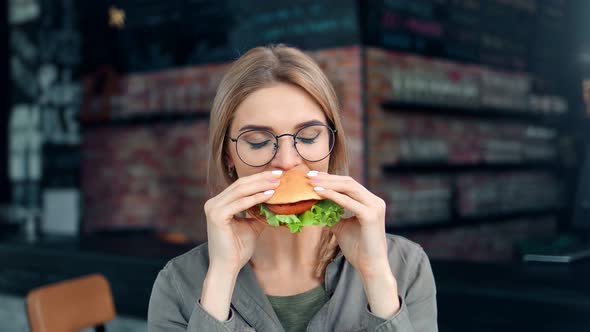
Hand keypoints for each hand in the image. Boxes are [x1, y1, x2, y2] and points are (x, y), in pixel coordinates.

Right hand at [204, 170, 281, 273]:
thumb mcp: (251, 226)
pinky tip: (269, 195)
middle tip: (279, 174)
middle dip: (261, 178)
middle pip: (241, 184)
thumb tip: (275, 202)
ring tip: (277, 183)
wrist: (227, 267)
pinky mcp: (217, 216)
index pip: (241, 185)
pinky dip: (256, 198)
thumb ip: (258, 213)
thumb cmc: (237, 249)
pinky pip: (240, 203)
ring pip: (241, 190)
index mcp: (219, 203)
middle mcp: (213, 203)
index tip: (276, 175)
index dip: (258, 178)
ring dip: (261, 185)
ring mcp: (213, 208)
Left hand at [308, 172, 399, 317]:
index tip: (313, 177)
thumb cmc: (357, 248)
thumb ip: (333, 215)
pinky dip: (332, 195)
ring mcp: (375, 207)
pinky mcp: (371, 215)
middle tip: (309, 176)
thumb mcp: (341, 227)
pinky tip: (318, 193)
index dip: (331, 179)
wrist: (370, 267)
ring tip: (311, 182)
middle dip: (328, 178)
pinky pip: (348, 201)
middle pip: (349, 182)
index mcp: (370, 202)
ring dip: (328, 183)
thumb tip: (316, 206)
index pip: (349, 184)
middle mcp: (375, 201)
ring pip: (349, 188)